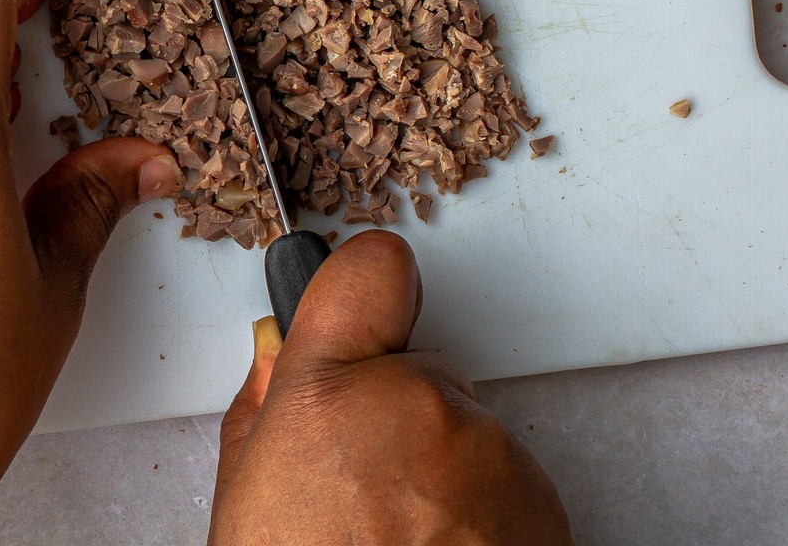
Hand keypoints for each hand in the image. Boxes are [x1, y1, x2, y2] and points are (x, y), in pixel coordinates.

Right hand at [209, 232, 572, 544]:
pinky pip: (507, 481)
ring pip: (466, 430)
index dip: (365, 284)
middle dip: (396, 413)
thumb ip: (265, 403)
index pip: (372, 268)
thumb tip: (277, 348)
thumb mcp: (244, 496)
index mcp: (331, 394)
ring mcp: (491, 456)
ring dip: (444, 471)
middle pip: (421, 368)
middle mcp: (420, 407)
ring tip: (402, 542)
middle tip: (362, 490)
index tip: (365, 301)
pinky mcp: (543, 504)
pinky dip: (484, 514)